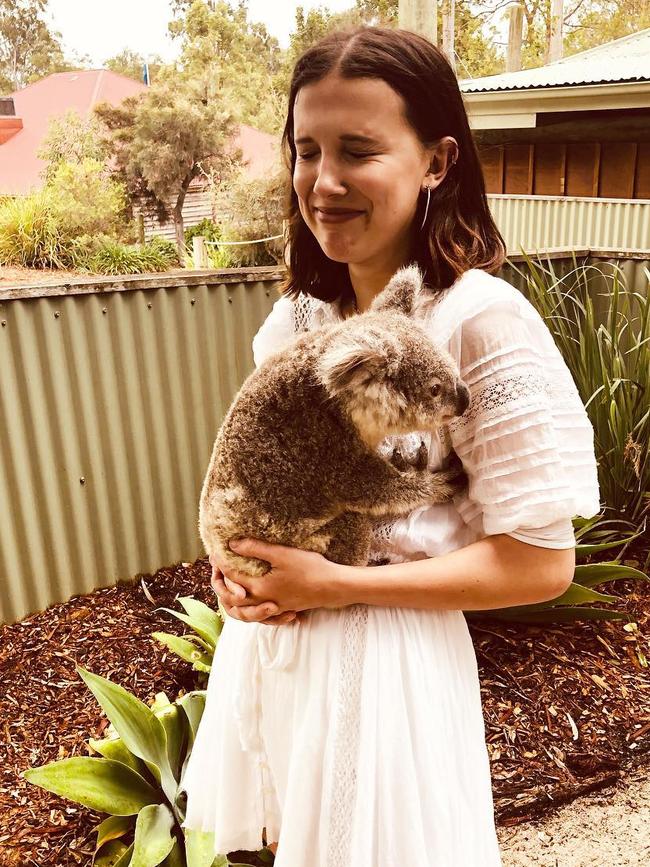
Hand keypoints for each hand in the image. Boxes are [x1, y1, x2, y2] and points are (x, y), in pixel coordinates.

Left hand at [209, 539, 342, 623]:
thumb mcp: (281, 554)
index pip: (231, 575)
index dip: (221, 562)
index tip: (216, 550)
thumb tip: (232, 544)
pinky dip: (252, 608)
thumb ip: (255, 549)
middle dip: (221, 582)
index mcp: (259, 588)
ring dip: (234, 599)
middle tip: (217, 568)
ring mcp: (274, 607)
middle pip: (232, 598)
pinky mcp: (284, 608)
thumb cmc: (309, 569)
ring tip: (230, 586)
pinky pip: (260, 613)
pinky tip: (255, 599)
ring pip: (245, 610)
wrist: (333, 587)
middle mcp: (263, 601)